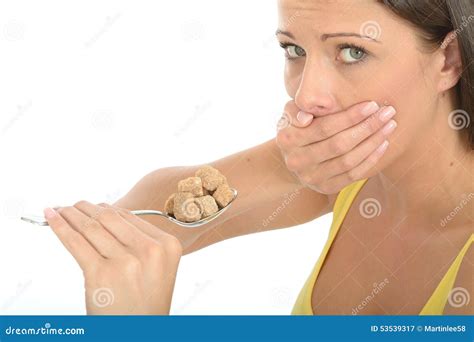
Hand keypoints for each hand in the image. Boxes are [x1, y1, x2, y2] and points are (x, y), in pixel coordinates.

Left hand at [44, 202, 182, 314]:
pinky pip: (76, 242)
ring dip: (70, 214)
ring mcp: (125, 262)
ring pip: (91, 226)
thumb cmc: (145, 306)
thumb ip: (140, 242)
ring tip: (60, 210)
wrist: (140, 334)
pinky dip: (60, 227)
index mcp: (167, 246)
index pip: (129, 216)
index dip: (105, 208)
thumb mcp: (157, 270)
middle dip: (85, 208)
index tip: (92, 206)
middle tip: (73, 206)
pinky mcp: (100, 274)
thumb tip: (104, 216)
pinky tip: (52, 218)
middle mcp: (149, 251)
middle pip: (109, 217)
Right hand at [276, 100, 396, 193]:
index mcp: (287, 140)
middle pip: (338, 145)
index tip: (371, 105)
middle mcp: (297, 161)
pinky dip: (370, 160)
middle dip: (366, 127)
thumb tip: (306, 117)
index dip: (349, 117)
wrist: (292, 158)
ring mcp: (311, 177)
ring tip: (389, 126)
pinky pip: (352, 175)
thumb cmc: (297, 127)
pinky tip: (383, 144)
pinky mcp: (325, 188)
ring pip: (348, 161)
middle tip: (387, 113)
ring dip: (372, 143)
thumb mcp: (290, 114)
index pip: (323, 128)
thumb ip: (297, 110)